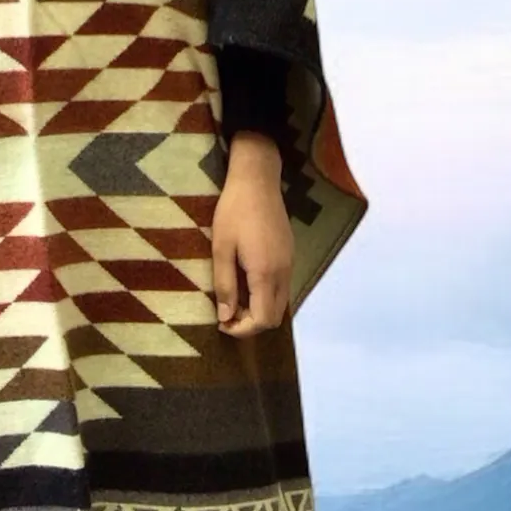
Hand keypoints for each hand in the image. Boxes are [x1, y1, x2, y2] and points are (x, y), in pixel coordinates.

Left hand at [212, 132, 292, 335]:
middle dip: (251, 324)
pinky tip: (245, 282)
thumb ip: (225, 285)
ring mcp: (290, 263)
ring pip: (280, 303)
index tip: (221, 324)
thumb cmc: (234, 211)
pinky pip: (281, 288)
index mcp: (266, 274)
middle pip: (275, 317)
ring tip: (233, 299)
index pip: (262, 320)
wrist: (257, 180)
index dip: (242, 330)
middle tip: (226, 315)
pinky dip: (265, 296)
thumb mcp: (221, 249)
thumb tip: (226, 317)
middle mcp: (283, 273)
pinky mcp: (289, 255)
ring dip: (258, 310)